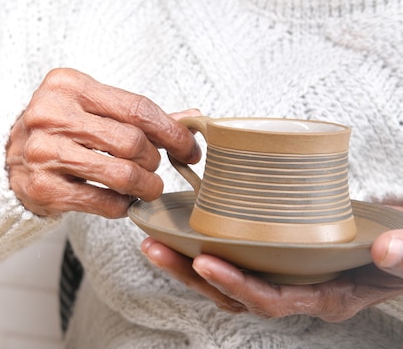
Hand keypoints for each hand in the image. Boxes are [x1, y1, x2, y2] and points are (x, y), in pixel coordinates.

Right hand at [6, 68, 200, 217]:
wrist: (7, 160)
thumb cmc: (58, 131)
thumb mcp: (90, 108)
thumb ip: (136, 114)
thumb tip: (192, 119)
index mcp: (68, 85)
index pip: (137, 108)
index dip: (172, 132)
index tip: (189, 148)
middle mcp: (51, 114)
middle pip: (132, 142)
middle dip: (155, 160)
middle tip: (154, 167)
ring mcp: (44, 152)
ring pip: (121, 174)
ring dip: (145, 186)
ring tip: (147, 187)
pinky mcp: (43, 188)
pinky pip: (103, 202)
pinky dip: (122, 205)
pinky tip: (122, 200)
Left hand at [142, 226, 402, 321]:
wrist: (400, 242)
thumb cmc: (402, 251)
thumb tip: (387, 249)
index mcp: (326, 298)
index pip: (273, 301)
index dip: (238, 286)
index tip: (205, 264)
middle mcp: (299, 293)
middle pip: (235, 295)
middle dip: (191, 276)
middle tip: (154, 248)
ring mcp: (284, 277)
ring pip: (227, 281)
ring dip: (187, 264)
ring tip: (153, 241)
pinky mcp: (275, 257)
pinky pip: (235, 260)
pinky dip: (205, 248)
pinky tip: (182, 230)